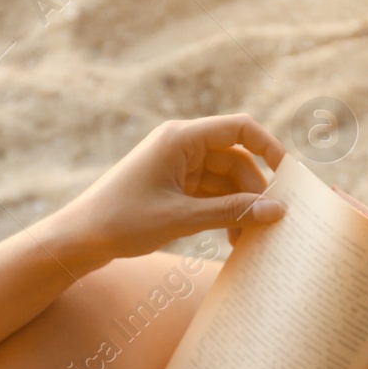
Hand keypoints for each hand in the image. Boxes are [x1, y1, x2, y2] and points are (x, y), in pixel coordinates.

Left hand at [45, 114, 287, 267]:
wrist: (78, 238)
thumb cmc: (122, 222)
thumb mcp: (182, 219)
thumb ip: (231, 213)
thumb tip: (277, 211)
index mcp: (181, 138)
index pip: (240, 128)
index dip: (269, 148)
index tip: (289, 177)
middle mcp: (181, 145)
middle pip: (236, 159)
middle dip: (255, 191)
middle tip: (271, 224)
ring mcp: (177, 166)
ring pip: (225, 180)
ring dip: (240, 206)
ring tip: (249, 240)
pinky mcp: (173, 186)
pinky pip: (210, 193)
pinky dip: (223, 212)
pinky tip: (232, 237)